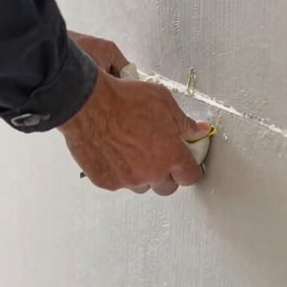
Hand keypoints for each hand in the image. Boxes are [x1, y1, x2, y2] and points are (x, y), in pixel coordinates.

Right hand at [63, 32, 210, 194]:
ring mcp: (127, 179)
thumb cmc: (123, 100)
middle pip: (167, 187)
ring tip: (131, 151)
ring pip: (141, 186)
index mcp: (170, 154)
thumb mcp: (163, 101)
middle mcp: (151, 172)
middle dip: (166, 174)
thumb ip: (184, 122)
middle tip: (157, 155)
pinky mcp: (106, 181)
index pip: (190, 175)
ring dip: (141, 174)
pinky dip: (118, 171)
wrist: (88, 104)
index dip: (190, 169)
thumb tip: (197, 130)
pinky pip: (118, 182)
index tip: (187, 164)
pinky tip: (113, 151)